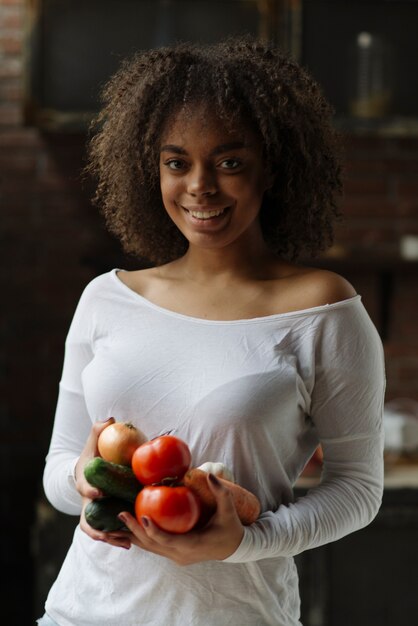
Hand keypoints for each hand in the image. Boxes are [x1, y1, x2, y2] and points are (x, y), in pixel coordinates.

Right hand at [76, 417, 132, 549]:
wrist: (88, 472)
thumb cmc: (93, 456)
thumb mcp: (93, 442)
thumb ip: (99, 430)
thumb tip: (109, 419)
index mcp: (83, 483)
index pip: (84, 489)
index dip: (91, 491)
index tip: (100, 493)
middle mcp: (86, 502)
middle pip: (87, 519)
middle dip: (99, 527)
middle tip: (114, 528)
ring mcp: (93, 513)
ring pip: (96, 531)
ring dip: (109, 538)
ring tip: (126, 543)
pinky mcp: (102, 519)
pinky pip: (106, 532)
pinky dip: (115, 539)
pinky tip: (130, 543)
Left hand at [118, 473, 244, 564]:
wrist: (233, 548)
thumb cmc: (230, 527)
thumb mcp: (229, 510)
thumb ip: (221, 492)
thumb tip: (210, 474)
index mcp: (193, 545)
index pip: (169, 541)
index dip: (154, 531)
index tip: (143, 516)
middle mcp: (181, 554)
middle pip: (153, 545)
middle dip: (135, 530)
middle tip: (121, 514)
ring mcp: (177, 556)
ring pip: (151, 548)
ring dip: (134, 535)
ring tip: (118, 521)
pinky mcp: (174, 554)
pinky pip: (154, 547)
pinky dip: (141, 537)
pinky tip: (129, 526)